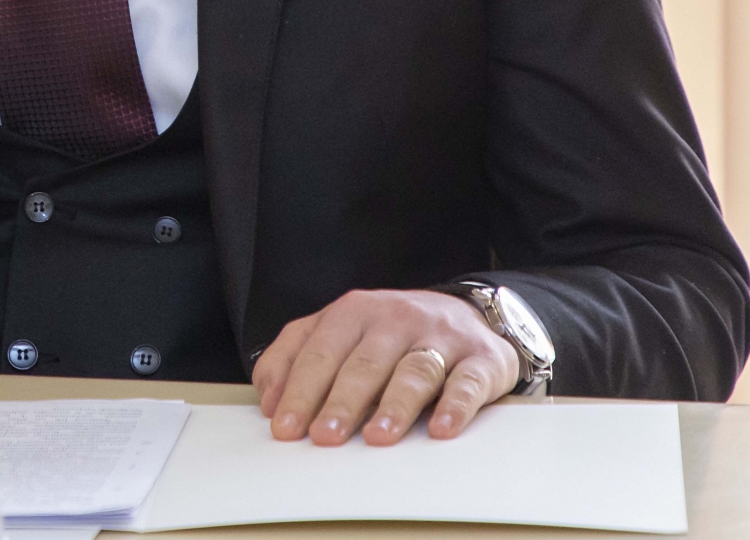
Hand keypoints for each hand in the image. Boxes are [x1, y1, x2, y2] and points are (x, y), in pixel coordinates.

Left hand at [253, 289, 519, 445]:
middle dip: (341, 401)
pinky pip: (467, 381)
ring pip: (414, 370)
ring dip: (394, 405)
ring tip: (377, 437)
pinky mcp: (480, 358)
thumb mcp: (340, 332)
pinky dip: (455, 406)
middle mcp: (396, 318)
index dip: (300, 389)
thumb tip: (269, 400)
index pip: (320, 350)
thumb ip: (297, 356)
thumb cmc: (392, 334)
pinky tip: (440, 428)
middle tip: (323, 437)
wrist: (468, 314)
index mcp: (355, 311)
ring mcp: (440, 337)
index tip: (285, 427)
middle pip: (364, 362)